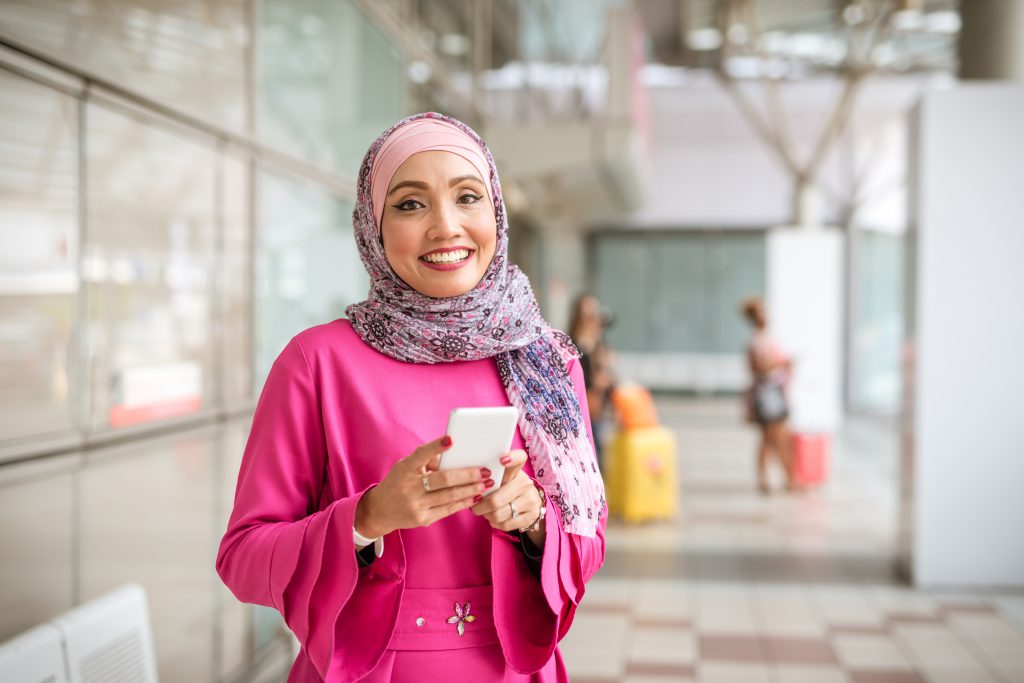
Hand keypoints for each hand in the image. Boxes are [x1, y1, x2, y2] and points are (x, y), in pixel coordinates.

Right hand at [355, 435, 494, 537]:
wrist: (380, 511)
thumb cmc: (398, 482)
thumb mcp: (405, 467)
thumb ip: (425, 461)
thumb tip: (453, 454)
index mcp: (405, 469)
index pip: (421, 455)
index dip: (435, 447)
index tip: (452, 440)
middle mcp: (409, 487)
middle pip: (443, 479)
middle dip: (467, 475)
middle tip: (485, 470)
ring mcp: (416, 505)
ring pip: (449, 496)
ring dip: (471, 489)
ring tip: (486, 483)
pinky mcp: (423, 519)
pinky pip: (448, 509)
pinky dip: (463, 502)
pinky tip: (476, 496)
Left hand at [471, 450, 543, 535]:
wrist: (530, 504)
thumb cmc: (507, 488)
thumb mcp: (502, 479)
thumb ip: (490, 477)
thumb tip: (469, 483)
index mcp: (517, 470)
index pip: (519, 458)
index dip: (512, 458)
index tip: (502, 460)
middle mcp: (525, 484)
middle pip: (496, 499)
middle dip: (479, 506)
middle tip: (474, 505)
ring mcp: (530, 501)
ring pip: (498, 514)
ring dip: (486, 515)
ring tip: (485, 511)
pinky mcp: (530, 517)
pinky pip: (505, 525)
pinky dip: (494, 523)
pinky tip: (494, 518)